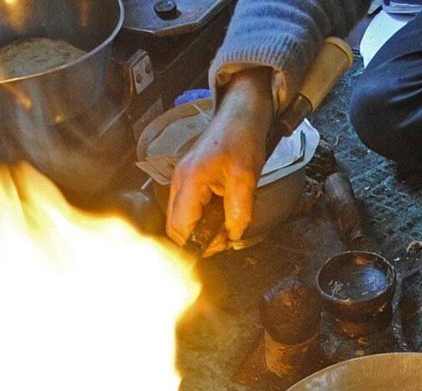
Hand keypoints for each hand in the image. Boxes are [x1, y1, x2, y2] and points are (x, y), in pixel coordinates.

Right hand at [165, 68, 275, 254]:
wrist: (241, 114)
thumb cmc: (242, 139)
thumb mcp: (246, 180)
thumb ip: (239, 213)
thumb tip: (233, 236)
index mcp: (190, 182)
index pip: (180, 228)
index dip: (198, 243)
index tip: (219, 245)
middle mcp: (179, 181)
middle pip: (174, 226)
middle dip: (196, 239)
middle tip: (222, 239)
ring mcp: (181, 178)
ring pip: (180, 217)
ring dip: (199, 228)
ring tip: (224, 225)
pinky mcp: (188, 177)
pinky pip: (187, 206)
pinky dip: (200, 215)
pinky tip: (220, 212)